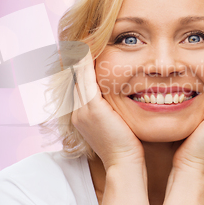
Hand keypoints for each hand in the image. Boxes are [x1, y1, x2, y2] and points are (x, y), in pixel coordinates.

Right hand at [70, 52, 144, 170]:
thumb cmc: (130, 147)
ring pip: (76, 74)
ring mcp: (81, 109)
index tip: (86, 52)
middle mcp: (78, 110)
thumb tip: (128, 100)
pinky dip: (85, 60)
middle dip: (76, 59)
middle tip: (81, 41)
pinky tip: (88, 46)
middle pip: (73, 77)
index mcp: (84, 115)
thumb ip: (117, 111)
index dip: (81, 68)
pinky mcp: (90, 106)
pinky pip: (84, 76)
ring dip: (79, 56)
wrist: (126, 164)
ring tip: (83, 39)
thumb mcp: (119, 124)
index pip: (80, 85)